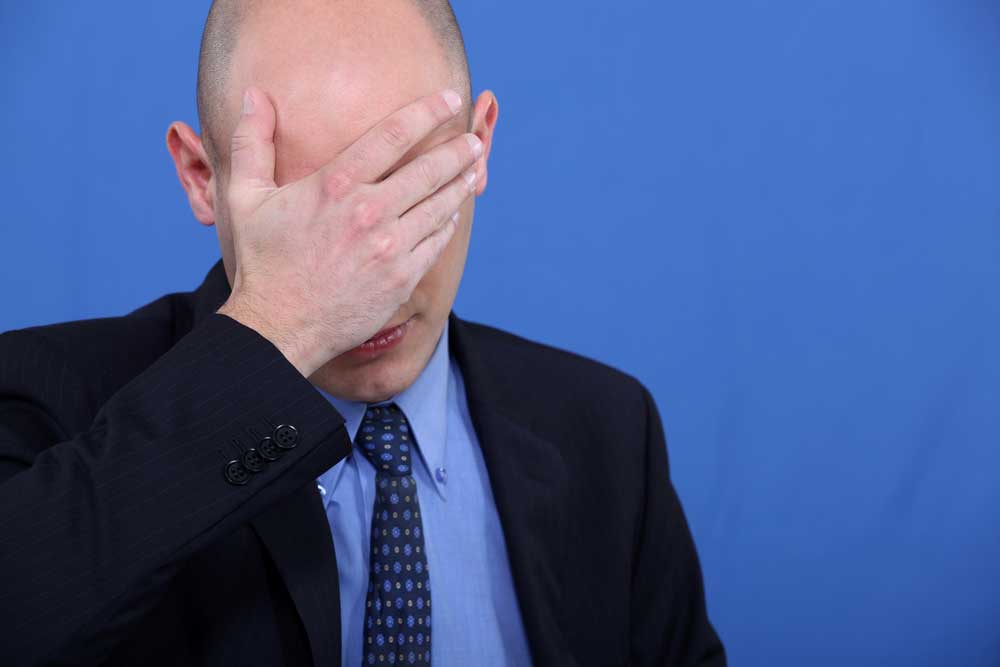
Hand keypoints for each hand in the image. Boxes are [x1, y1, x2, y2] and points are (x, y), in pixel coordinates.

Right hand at [216, 86, 481, 376]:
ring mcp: (390, 247)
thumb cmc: (263, 262)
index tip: (449, 99)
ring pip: (440, 205)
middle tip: (473, 138)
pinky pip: (437, 241)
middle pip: (429, 170)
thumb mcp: (244, 197)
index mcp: (335, 186)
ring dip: (461, 182)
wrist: (279, 326)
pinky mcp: (402, 277)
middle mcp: (368, 213)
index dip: (427, 112)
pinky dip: (448, 222)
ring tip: (474, 167)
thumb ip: (251, 142)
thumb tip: (254, 94)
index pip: (392, 135)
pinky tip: (452, 211)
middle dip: (458, 150)